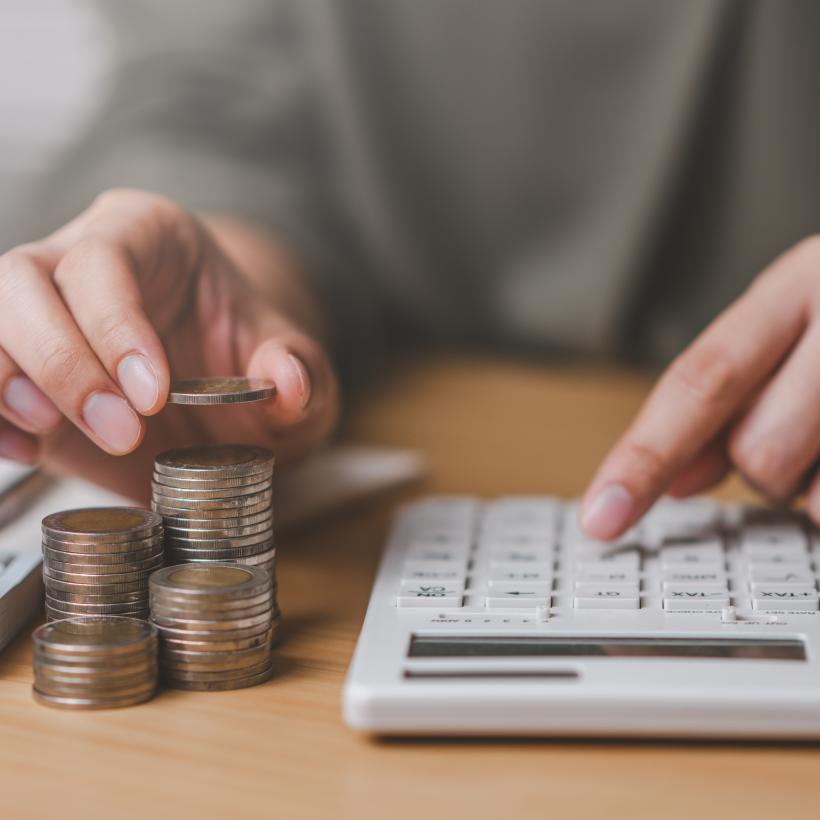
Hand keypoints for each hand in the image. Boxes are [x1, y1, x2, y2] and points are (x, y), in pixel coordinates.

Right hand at [0, 188, 337, 498]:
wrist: (223, 386)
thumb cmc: (251, 356)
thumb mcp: (293, 362)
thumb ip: (300, 369)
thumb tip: (289, 381)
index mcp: (149, 233)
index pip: (107, 257)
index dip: (115, 325)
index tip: (151, 395)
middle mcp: (79, 258)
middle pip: (24, 279)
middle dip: (62, 362)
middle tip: (119, 430)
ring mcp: (40, 311)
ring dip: (6, 382)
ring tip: (49, 434)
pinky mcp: (21, 365)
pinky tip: (24, 448)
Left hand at [581, 236, 819, 538]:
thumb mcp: (800, 328)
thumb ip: (732, 396)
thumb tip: (674, 478)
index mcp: (798, 285)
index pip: (699, 382)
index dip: (643, 457)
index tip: (600, 518)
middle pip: (761, 451)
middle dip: (771, 470)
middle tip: (808, 436)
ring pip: (819, 497)